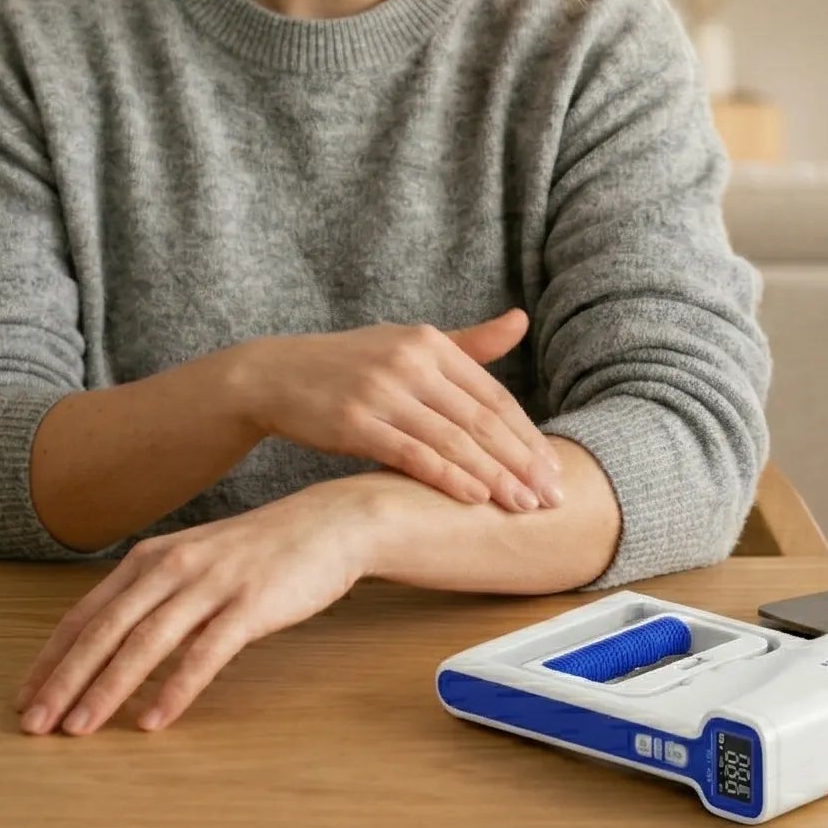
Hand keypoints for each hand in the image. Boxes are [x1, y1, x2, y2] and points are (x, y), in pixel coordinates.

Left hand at [13, 487, 369, 734]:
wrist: (329, 523)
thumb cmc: (259, 551)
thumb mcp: (194, 563)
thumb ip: (153, 595)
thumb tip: (110, 642)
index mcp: (150, 558)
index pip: (85, 613)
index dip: (52, 657)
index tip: (25, 695)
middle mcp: (172, 566)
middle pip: (104, 630)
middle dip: (64, 680)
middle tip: (35, 722)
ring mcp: (211, 583)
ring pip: (145, 642)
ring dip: (107, 689)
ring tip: (80, 728)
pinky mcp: (250, 604)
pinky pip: (205, 653)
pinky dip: (175, 688)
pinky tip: (154, 719)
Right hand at [214, 309, 566, 511]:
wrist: (274, 375)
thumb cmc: (348, 365)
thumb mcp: (406, 343)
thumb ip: (467, 343)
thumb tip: (521, 321)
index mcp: (429, 342)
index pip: (494, 396)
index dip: (528, 436)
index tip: (554, 470)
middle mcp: (410, 361)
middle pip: (481, 420)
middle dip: (521, 462)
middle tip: (552, 498)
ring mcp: (381, 391)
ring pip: (453, 440)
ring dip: (494, 477)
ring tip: (523, 507)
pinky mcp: (355, 421)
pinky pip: (412, 455)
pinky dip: (448, 478)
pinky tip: (474, 499)